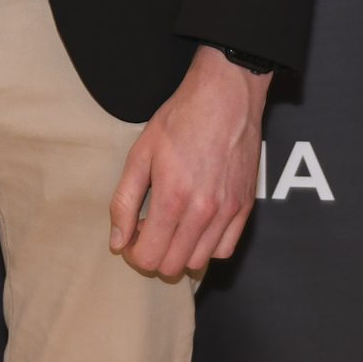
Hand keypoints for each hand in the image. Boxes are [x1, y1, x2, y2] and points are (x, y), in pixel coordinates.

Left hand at [108, 45, 270, 279]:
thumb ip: (124, 201)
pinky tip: (196, 225)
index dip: (132, 253)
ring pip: (199, 262)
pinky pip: (225, 249)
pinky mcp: (245, 206)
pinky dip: (207, 246)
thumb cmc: (181, 118)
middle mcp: (203, 211)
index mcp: (172, 198)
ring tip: (171, 226)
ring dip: (179, 252)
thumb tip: (117, 240)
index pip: (148, 257)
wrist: (225, 95)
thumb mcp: (140, 153)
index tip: (130, 237)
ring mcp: (228, 211)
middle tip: (147, 229)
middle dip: (153, 254)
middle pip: (172, 266)